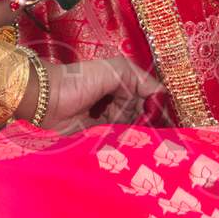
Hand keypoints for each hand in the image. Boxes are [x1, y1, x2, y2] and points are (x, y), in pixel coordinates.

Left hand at [36, 57, 165, 133]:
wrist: (48, 99)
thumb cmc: (80, 80)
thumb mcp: (116, 70)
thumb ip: (142, 81)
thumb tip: (162, 97)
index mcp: (126, 80)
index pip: (152, 95)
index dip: (161, 107)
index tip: (170, 121)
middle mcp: (121, 98)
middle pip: (145, 114)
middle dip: (152, 124)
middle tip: (162, 137)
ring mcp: (111, 116)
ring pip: (134, 128)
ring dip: (139, 135)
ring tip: (148, 143)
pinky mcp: (100, 132)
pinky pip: (119, 138)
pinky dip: (125, 142)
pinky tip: (132, 147)